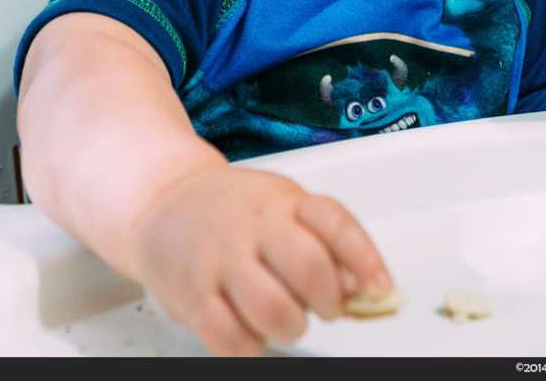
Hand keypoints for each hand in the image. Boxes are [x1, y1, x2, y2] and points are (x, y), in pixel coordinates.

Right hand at [130, 164, 392, 356]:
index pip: (335, 221)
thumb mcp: (282, 207)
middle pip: (308, 265)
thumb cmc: (231, 210)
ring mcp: (220, 258)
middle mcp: (252, 225)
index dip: (366, 258)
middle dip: (327, 300)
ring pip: (273, 308)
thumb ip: (322, 241)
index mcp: (282, 199)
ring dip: (291, 326)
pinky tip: (251, 329)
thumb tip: (359, 287)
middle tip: (324, 306)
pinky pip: (231, 338)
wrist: (163, 200)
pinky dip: (251, 346)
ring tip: (285, 317)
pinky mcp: (192, 294)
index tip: (382, 288)